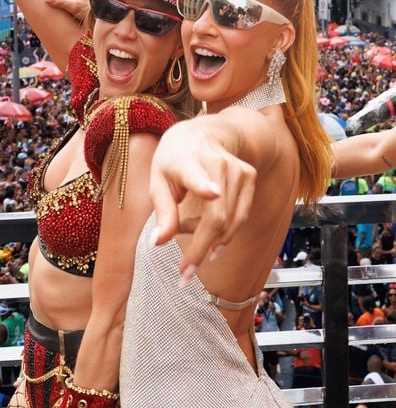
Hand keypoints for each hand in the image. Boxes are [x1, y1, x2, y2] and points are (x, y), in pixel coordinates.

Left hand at [149, 121, 256, 282]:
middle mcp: (216, 161)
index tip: (211, 193)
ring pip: (230, 220)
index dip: (203, 183)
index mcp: (186, 158)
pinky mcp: (250, 176)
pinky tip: (210, 241)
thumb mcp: (158, 179)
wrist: (205, 133)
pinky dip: (224, 234)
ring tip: (189, 243)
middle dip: (201, 247)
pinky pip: (240, 217)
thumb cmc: (175, 159)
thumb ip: (162, 211)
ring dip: (208, 241)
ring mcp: (237, 168)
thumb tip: (158, 243)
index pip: (195, 172)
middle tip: (185, 274)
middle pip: (216, 213)